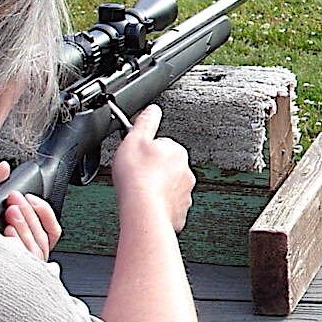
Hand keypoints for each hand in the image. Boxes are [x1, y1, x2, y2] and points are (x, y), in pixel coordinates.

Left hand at [0, 162, 60, 260]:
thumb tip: (5, 167)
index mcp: (27, 239)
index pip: (51, 229)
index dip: (44, 211)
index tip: (30, 197)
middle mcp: (27, 254)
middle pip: (43, 235)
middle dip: (31, 212)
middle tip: (15, 198)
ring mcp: (21, 265)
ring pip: (38, 245)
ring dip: (27, 225)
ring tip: (11, 210)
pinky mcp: (11, 271)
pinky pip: (27, 259)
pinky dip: (21, 242)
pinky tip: (8, 231)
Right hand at [110, 105, 194, 232]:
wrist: (144, 211)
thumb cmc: (138, 177)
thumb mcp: (135, 139)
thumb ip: (146, 121)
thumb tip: (153, 110)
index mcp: (177, 152)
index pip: (162, 145)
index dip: (146, 151)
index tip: (136, 157)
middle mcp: (185, 172)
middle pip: (165, 167)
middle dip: (152, 170)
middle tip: (136, 175)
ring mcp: (184, 193)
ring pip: (167, 187)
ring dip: (155, 188)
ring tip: (140, 192)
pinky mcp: (179, 212)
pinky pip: (167, 206)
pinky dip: (158, 206)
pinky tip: (146, 206)